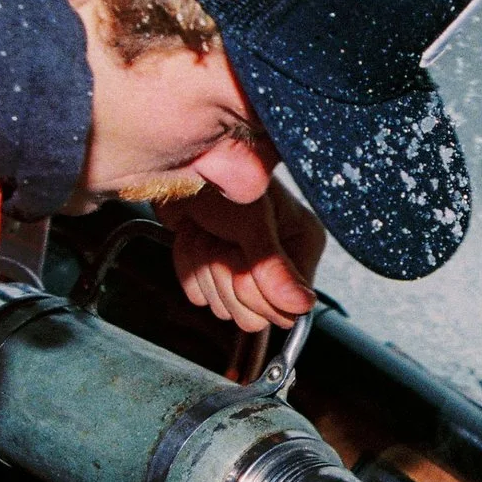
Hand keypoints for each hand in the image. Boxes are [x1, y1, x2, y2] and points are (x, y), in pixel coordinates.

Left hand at [158, 178, 325, 333]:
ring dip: (206, 268)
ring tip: (208, 231)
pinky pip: (201, 296)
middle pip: (254, 315)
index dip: (258, 290)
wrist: (178, 166)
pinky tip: (195, 236)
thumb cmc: (218, 181)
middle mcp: (281, 261)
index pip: (288, 308)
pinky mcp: (218, 272)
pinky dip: (190, 267)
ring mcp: (247, 269)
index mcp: (303, 244)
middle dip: (227, 276)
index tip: (242, 253)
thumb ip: (273, 268)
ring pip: (225, 308)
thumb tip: (301, 305)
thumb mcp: (252, 222)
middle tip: (221, 237)